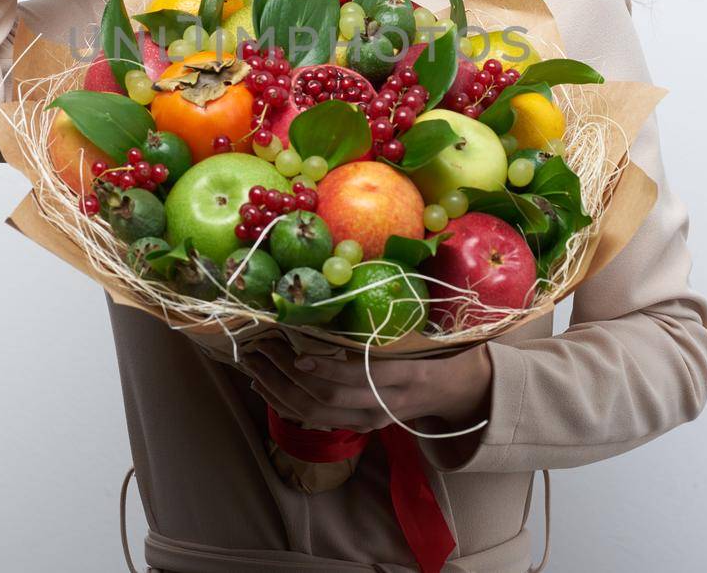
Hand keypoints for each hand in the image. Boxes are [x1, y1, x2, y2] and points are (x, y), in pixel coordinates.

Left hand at [242, 340, 492, 434]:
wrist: (453, 391)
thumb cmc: (438, 350)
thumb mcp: (427, 332)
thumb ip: (397, 316)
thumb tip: (354, 282)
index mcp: (406, 376)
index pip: (360, 378)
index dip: (327, 369)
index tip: (298, 354)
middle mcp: (385, 405)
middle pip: (328, 400)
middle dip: (289, 376)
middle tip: (262, 349)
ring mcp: (369, 421)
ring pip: (315, 414)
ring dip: (278, 390)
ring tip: (253, 364)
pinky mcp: (357, 426)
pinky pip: (314, 419)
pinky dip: (284, 403)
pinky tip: (263, 384)